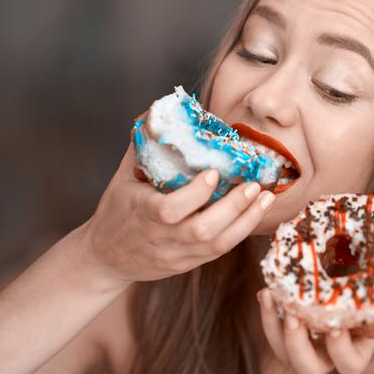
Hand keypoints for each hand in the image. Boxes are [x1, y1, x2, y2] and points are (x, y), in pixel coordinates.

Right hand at [80, 143, 275, 286]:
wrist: (107, 258)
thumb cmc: (117, 210)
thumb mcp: (123, 177)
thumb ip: (142, 147)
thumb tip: (158, 110)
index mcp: (142, 214)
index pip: (170, 210)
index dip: (195, 194)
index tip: (214, 172)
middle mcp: (161, 238)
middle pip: (202, 231)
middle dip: (234, 207)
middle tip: (255, 184)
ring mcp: (177, 255)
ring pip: (217, 245)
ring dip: (246, 220)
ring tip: (266, 197)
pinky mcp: (188, 263)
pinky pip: (219, 251)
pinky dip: (241, 230)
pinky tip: (256, 211)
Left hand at [256, 288, 373, 373]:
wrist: (369, 304)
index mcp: (357, 351)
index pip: (349, 364)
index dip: (340, 350)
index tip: (336, 328)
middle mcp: (328, 355)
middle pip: (308, 369)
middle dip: (297, 344)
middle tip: (293, 316)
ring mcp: (308, 345)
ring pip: (283, 354)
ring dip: (271, 327)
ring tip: (268, 296)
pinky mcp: (293, 329)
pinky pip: (274, 330)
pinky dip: (267, 312)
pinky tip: (266, 291)